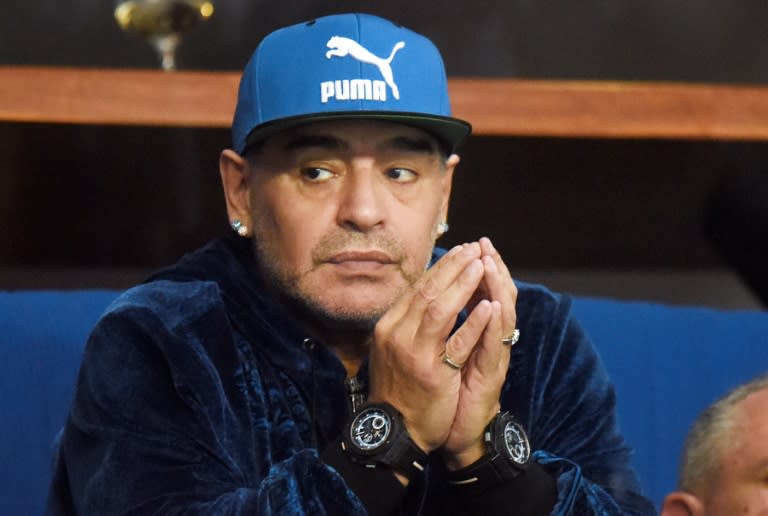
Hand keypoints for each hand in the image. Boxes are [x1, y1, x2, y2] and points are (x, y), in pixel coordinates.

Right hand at [368, 242, 494, 451]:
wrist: (394, 429)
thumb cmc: (397, 387)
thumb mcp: (392, 347)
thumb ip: (406, 321)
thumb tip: (425, 291)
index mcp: (389, 325)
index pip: (417, 288)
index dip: (441, 268)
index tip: (461, 252)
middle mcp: (396, 334)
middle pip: (427, 291)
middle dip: (453, 267)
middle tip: (474, 249)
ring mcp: (413, 353)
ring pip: (439, 309)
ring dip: (463, 284)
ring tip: (481, 265)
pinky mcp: (432, 374)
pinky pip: (456, 343)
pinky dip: (473, 323)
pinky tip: (489, 307)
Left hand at [442, 237, 517, 468]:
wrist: (458, 433)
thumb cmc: (452, 391)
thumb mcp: (448, 354)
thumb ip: (452, 326)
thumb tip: (440, 296)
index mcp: (480, 333)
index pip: (485, 293)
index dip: (480, 269)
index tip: (472, 243)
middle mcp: (491, 341)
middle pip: (498, 296)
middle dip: (490, 269)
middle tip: (484, 244)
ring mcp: (494, 357)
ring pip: (501, 315)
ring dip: (496, 288)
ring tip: (490, 262)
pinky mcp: (492, 376)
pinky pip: (494, 344)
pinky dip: (493, 323)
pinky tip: (494, 305)